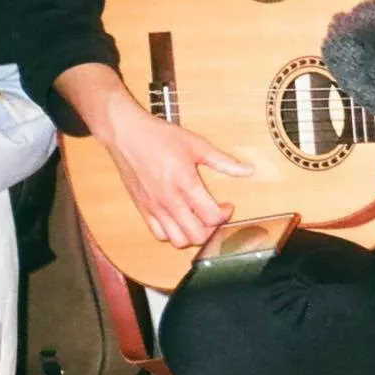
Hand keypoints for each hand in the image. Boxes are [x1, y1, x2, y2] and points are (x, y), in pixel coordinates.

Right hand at [99, 97, 253, 248]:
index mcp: (185, 183)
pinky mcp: (143, 209)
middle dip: (211, 230)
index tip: (226, 206)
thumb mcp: (196, 144)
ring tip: (197, 221)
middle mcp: (169, 200)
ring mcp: (154, 207)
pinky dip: (172, 234)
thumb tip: (248, 170)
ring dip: (192, 235)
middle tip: (213, 215)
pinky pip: (159, 234)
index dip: (224, 215)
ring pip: (178, 241)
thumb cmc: (160, 137)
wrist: (126, 134)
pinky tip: (178, 220)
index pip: (211, 217)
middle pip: (197, 236)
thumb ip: (223, 161)